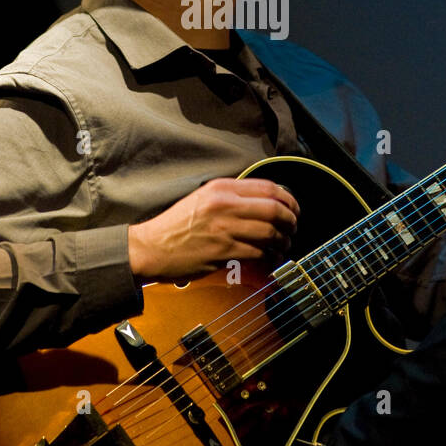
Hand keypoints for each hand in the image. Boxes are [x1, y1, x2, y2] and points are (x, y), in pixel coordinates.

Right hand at [128, 178, 299, 282]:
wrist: (151, 247)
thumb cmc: (175, 226)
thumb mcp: (202, 198)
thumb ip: (231, 197)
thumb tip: (264, 203)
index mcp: (221, 188)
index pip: (268, 187)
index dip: (288, 199)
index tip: (294, 208)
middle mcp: (224, 204)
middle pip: (274, 209)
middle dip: (291, 220)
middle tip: (294, 228)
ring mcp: (224, 228)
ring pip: (270, 232)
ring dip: (283, 241)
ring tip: (283, 245)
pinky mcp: (223, 251)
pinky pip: (258, 253)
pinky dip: (270, 257)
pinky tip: (270, 258)